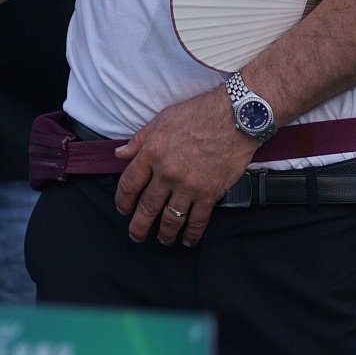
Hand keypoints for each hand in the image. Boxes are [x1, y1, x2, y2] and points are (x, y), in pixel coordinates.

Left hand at [113, 86, 260, 245]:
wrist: (236, 117)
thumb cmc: (198, 114)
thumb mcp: (161, 120)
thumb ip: (138, 140)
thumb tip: (119, 154)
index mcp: (151, 154)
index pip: (128, 184)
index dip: (122, 201)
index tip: (122, 209)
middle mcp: (166, 173)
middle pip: (146, 207)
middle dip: (138, 225)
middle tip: (135, 235)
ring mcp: (188, 186)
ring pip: (170, 218)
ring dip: (164, 234)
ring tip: (161, 240)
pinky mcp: (210, 193)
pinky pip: (198, 220)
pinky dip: (192, 234)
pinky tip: (187, 240)